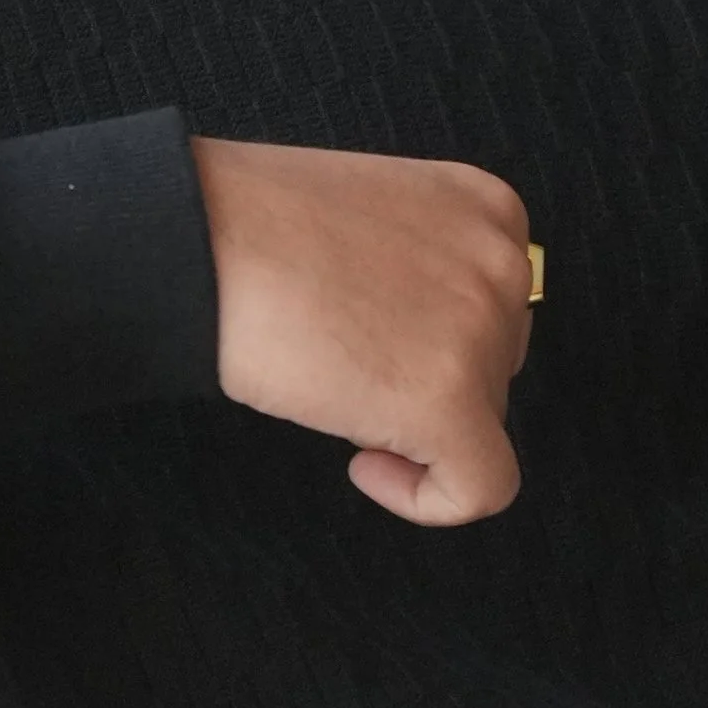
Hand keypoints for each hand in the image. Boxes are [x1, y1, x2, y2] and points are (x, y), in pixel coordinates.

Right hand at [190, 136, 532, 525]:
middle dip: (428, 378)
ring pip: (481, 422)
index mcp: (490, 210)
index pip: (496, 307)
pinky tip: (365, 467)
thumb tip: (422, 335)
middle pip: (492, 364)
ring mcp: (482, 335)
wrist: (204, 241)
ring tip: (335, 389)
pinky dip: (428, 498)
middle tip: (345, 363)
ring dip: (414, 423)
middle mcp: (504, 267)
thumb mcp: (377, 214)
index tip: (376, 342)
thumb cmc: (257, 225)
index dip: (438, 339)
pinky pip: (480, 489)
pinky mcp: (450, 407)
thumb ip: (425, 264)